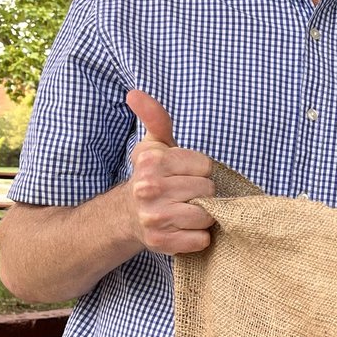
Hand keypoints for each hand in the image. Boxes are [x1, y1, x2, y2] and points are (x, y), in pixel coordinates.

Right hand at [126, 90, 215, 254]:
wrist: (128, 216)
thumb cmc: (152, 177)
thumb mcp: (155, 145)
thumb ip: (155, 118)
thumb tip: (135, 93)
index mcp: (151, 162)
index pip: (205, 165)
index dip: (200, 171)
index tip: (184, 174)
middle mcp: (149, 189)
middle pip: (208, 190)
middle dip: (203, 193)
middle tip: (185, 195)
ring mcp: (155, 218)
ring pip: (207, 215)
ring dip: (203, 216)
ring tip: (186, 211)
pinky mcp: (161, 243)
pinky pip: (202, 240)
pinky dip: (198, 237)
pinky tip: (183, 229)